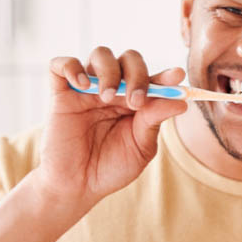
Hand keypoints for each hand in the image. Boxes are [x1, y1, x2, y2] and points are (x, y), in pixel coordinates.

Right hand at [37, 47, 187, 209]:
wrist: (78, 187)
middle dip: (137, 74)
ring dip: (110, 71)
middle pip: (129, 59)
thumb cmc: (112, 167)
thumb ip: (155, 120)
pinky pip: (60, 64)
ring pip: (100, 54)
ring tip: (108, 98)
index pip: (154, 78)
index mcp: (137, 100)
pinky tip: (82, 84)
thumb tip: (181, 101)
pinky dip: (71, 66)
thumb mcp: (141, 147)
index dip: (166, 75)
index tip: (177, 76)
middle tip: (136, 102)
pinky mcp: (61, 94)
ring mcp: (87, 89)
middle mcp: (114, 89)